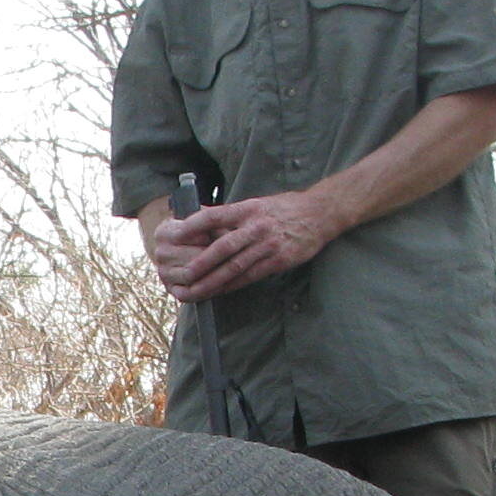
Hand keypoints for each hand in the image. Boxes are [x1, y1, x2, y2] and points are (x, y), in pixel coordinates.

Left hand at [147, 189, 338, 301]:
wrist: (319, 214)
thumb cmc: (284, 208)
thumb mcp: (257, 203)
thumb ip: (230, 213)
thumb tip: (200, 215)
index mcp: (248, 209)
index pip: (215, 216)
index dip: (194, 225)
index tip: (176, 234)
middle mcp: (257, 227)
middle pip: (224, 247)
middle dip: (202, 262)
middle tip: (183, 274)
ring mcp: (268, 246)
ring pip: (236, 266)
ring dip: (214, 280)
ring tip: (196, 290)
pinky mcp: (278, 261)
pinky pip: (250, 276)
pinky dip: (232, 285)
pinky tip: (219, 291)